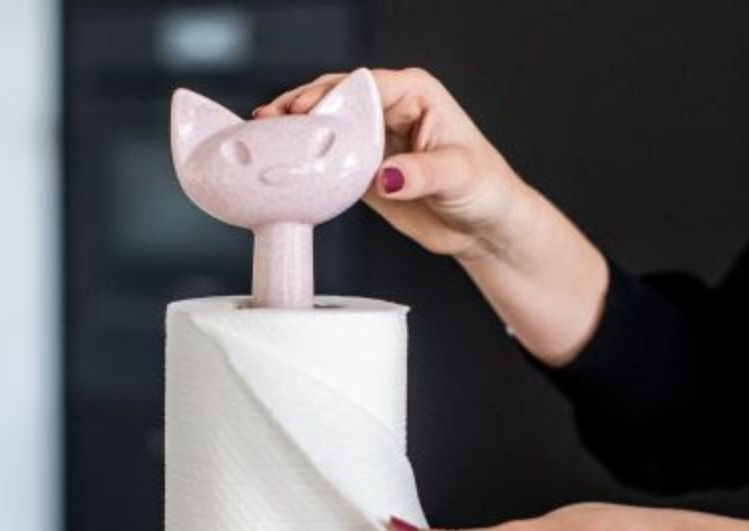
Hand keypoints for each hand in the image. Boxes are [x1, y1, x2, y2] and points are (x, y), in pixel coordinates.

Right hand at [254, 67, 534, 260]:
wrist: (483, 228)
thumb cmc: (485, 189)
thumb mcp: (458, 175)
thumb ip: (421, 173)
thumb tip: (386, 175)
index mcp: (415, 93)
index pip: (364, 85)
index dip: (330, 96)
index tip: (304, 112)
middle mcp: (390, 110)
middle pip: (335, 99)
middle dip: (301, 107)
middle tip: (270, 121)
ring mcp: (374, 139)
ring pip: (326, 127)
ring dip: (296, 132)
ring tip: (263, 137)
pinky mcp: (364, 170)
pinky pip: (328, 160)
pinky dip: (306, 162)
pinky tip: (284, 165)